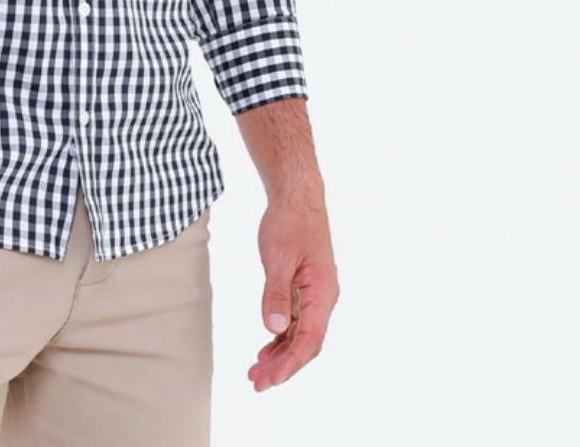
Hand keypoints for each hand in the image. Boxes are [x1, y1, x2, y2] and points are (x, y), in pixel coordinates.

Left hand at [248, 190, 338, 391]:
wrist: (297, 197)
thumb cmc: (290, 222)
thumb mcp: (278, 257)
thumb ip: (276, 293)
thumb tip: (274, 328)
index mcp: (322, 292)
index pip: (309, 339)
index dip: (290, 363)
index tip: (270, 378)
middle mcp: (323, 298)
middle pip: (306, 343)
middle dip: (283, 365)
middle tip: (256, 382)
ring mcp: (315, 295)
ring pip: (300, 334)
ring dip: (280, 354)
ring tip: (256, 371)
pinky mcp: (304, 289)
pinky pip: (296, 320)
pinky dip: (281, 336)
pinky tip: (266, 347)